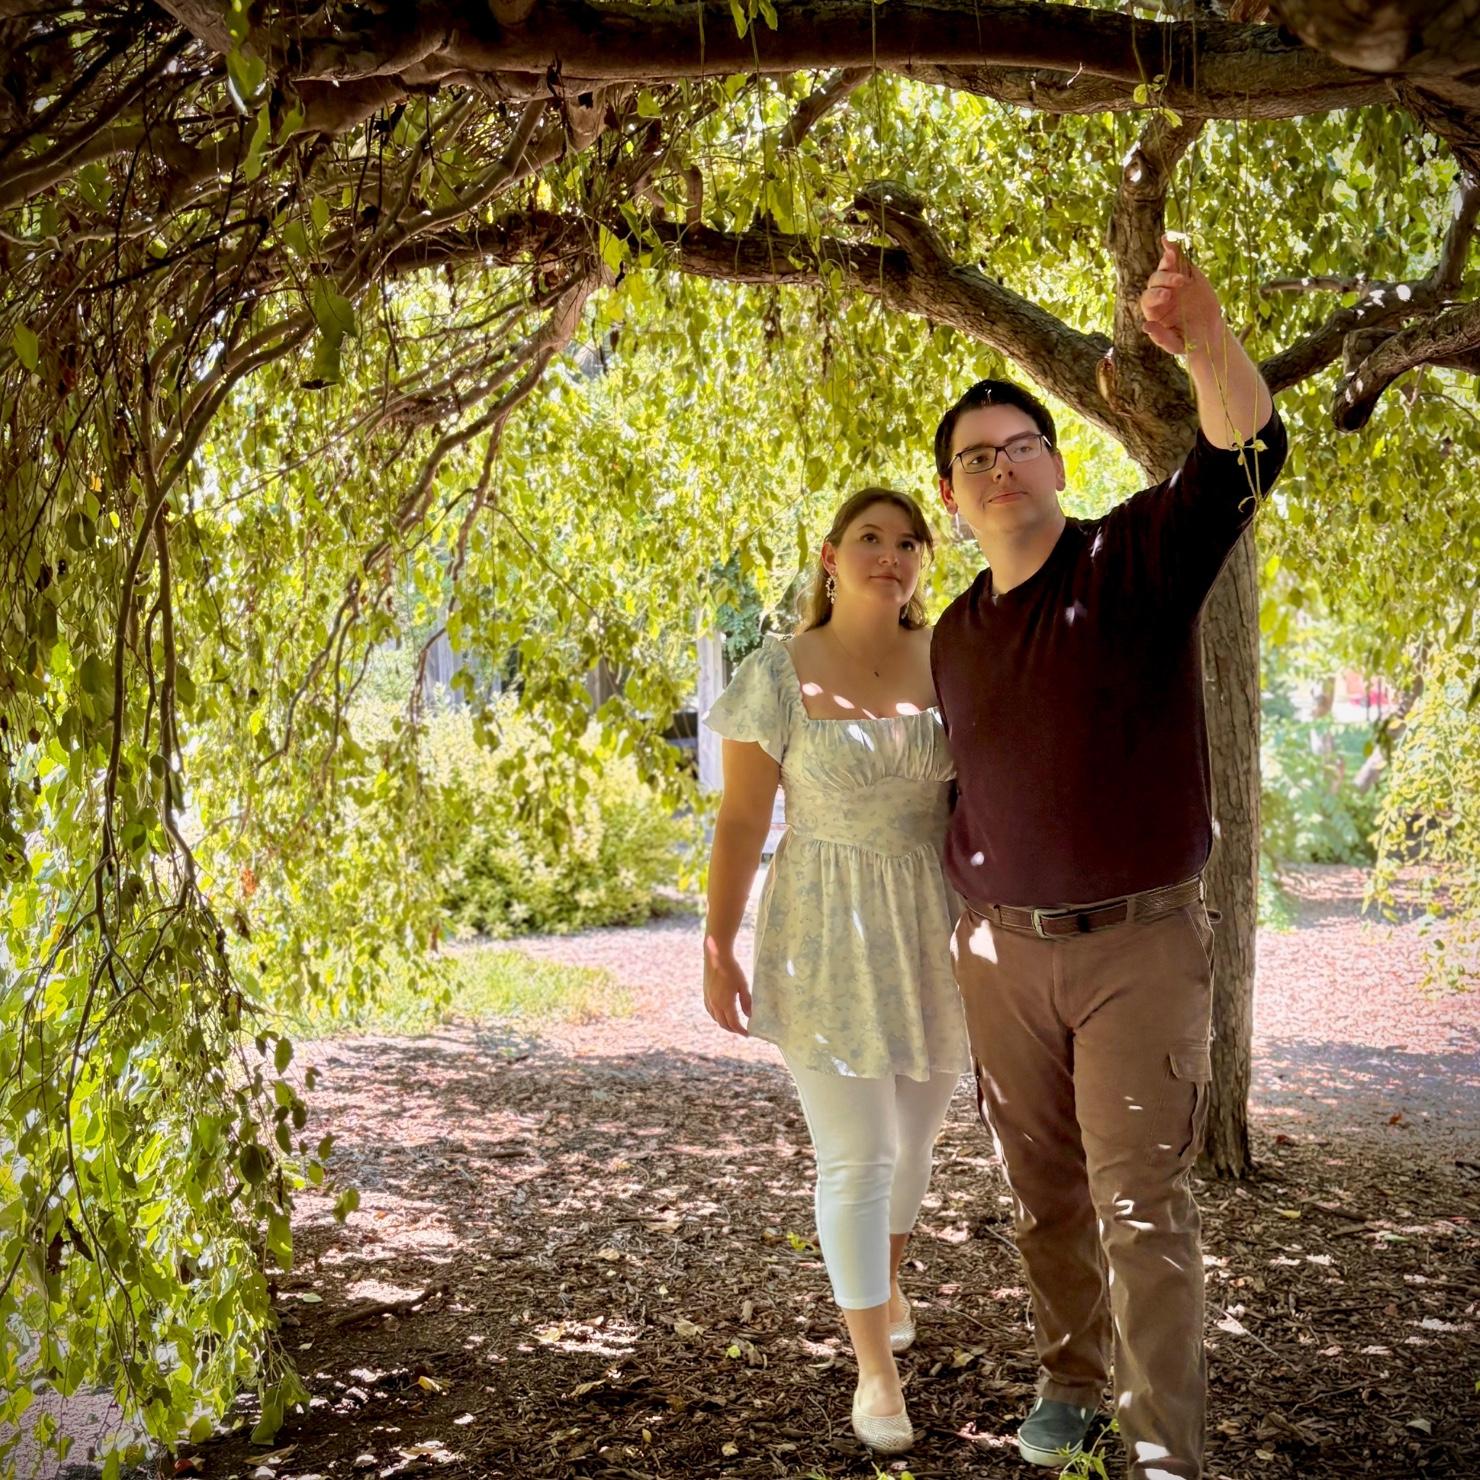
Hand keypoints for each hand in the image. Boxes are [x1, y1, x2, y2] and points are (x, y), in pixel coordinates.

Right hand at [703, 936, 751, 1035]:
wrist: (716, 956)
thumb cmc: (732, 969)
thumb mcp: (743, 985)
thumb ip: (746, 1002)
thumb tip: (749, 1015)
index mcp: (725, 1003)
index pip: (733, 1023)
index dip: (741, 1031)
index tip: (747, 1034)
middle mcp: (714, 1004)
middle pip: (723, 1023)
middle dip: (733, 1029)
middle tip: (742, 1031)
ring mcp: (708, 999)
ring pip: (715, 1018)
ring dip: (724, 1024)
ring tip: (733, 1024)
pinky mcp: (705, 993)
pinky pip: (710, 1011)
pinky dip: (716, 1016)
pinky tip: (720, 1014)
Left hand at [1139, 236, 1224, 356]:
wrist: (1209, 332)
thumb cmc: (1189, 341)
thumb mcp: (1176, 344)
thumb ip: (1161, 338)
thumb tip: (1146, 326)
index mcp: (1154, 311)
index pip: (1147, 300)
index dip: (1155, 296)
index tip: (1167, 296)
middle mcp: (1160, 294)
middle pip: (1155, 282)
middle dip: (1165, 280)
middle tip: (1179, 283)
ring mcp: (1173, 281)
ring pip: (1164, 268)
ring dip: (1167, 261)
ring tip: (1172, 257)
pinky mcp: (1187, 272)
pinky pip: (1177, 259)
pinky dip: (1172, 249)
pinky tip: (1168, 239)